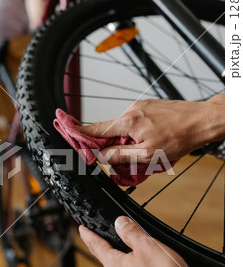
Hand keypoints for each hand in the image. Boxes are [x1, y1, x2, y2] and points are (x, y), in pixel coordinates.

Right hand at [79, 95, 224, 162]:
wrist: (202, 120)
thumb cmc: (179, 137)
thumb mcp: (147, 155)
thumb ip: (121, 155)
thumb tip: (102, 157)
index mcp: (127, 121)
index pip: (95, 129)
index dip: (78, 132)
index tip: (64, 128)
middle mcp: (131, 110)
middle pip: (111, 131)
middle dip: (113, 147)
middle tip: (123, 160)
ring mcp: (141, 106)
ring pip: (125, 129)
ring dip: (129, 142)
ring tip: (147, 152)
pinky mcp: (150, 106)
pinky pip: (136, 123)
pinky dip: (138, 134)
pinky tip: (153, 142)